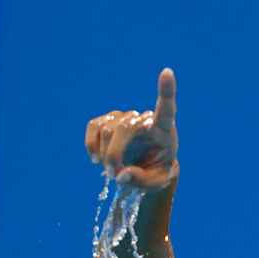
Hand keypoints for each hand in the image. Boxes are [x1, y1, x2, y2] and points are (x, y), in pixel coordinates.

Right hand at [85, 68, 179, 189]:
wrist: (146, 165)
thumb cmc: (156, 170)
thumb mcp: (156, 182)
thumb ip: (142, 181)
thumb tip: (121, 174)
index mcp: (164, 129)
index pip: (166, 108)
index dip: (166, 90)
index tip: (167, 72)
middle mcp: (144, 118)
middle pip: (124, 128)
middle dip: (114, 154)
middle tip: (114, 175)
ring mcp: (125, 116)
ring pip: (106, 130)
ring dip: (104, 155)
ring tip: (111, 171)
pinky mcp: (109, 119)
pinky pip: (94, 127)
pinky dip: (91, 145)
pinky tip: (96, 158)